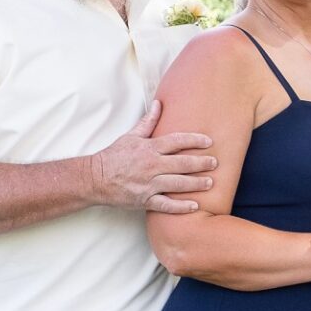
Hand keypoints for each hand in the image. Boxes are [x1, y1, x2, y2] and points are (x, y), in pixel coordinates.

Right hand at [90, 100, 217, 212]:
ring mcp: (148, 184)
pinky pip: (165, 205)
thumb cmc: (114, 156)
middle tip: (215, 163)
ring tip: (209, 182)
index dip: (195, 140)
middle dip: (201, 163)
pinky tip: (194, 206)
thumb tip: (159, 103)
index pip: (177, 141)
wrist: (95, 179)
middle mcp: (151, 166)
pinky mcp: (144, 200)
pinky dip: (180, 207)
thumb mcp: (131, 136)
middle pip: (182, 163)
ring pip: (177, 184)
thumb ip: (148, 122)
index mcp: (149, 148)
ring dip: (196, 183)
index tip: (209, 142)